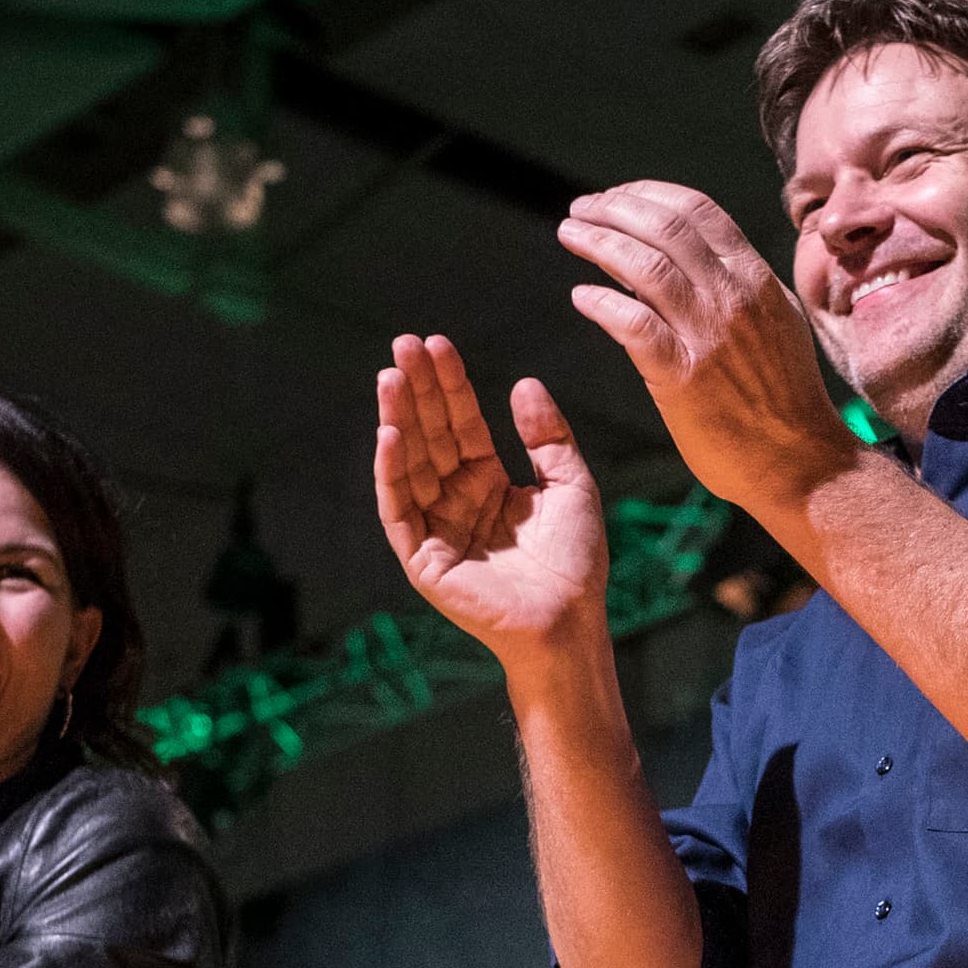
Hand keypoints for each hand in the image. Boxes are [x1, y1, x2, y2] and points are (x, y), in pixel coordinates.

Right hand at [375, 335, 612, 669]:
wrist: (571, 623)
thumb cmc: (576, 563)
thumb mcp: (569, 484)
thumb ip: (546, 436)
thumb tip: (523, 383)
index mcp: (489, 485)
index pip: (461, 425)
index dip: (450, 386)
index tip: (437, 344)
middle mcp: (457, 502)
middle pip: (432, 436)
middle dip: (417, 391)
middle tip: (403, 343)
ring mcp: (437, 531)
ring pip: (411, 465)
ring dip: (398, 419)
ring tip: (390, 376)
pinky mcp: (423, 560)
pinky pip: (400, 510)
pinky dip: (392, 473)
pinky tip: (391, 434)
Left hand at [555, 183, 859, 513]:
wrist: (803, 461)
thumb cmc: (785, 397)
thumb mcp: (777, 321)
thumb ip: (737, 287)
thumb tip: (684, 257)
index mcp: (756, 278)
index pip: (697, 210)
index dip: (648, 194)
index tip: (617, 196)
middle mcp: (734, 296)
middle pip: (665, 226)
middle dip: (613, 207)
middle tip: (581, 208)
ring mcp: (709, 334)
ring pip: (644, 266)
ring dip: (598, 242)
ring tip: (570, 234)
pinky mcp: (683, 375)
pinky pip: (632, 324)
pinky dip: (600, 302)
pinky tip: (581, 296)